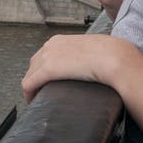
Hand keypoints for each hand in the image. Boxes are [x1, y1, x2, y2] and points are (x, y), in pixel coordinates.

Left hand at [21, 33, 137, 102]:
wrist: (114, 57)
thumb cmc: (109, 55)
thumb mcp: (92, 50)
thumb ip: (85, 56)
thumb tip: (90, 66)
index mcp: (60, 40)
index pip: (43, 56)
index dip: (42, 71)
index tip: (47, 83)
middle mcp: (50, 45)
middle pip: (33, 65)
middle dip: (36, 79)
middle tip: (42, 93)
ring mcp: (47, 56)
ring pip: (30, 75)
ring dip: (33, 87)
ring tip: (39, 99)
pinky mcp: (47, 69)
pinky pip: (29, 84)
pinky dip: (29, 94)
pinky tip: (34, 102)